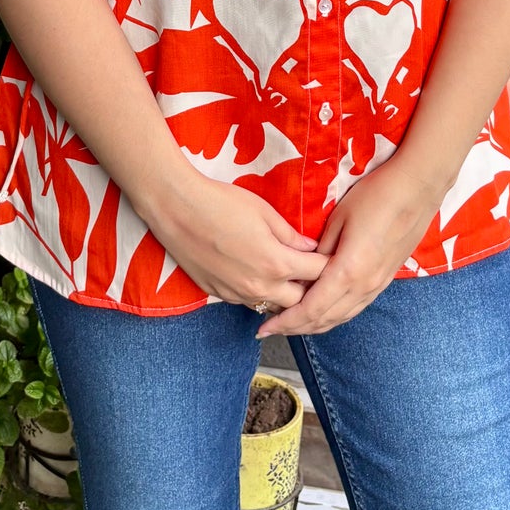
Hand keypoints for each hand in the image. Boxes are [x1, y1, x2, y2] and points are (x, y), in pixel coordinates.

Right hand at [144, 167, 329, 312]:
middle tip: (310, 269)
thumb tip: (309, 248)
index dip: (328, 264)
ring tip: (286, 276)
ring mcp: (238, 294)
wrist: (177, 210)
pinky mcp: (219, 295)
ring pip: (273, 306)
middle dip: (309, 287)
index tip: (332, 257)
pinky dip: (258, 293)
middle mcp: (260, 287)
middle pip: (300, 300)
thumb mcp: (264, 212)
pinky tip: (256, 275)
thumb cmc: (222, 203)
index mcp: (277, 263)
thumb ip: (290, 235)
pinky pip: (248, 302)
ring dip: (283, 294)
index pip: (318, 273)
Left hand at [256, 156, 441, 337]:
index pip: (311, 309)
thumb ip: (320, 250)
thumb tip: (305, 269)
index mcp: (348, 271)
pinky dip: (335, 315)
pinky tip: (324, 310)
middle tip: (273, 327)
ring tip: (293, 323)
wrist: (417, 190)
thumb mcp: (338, 219)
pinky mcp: (385, 279)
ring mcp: (377, 285)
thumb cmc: (375, 197)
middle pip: (325, 319)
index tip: (265, 328)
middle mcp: (364, 286)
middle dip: (297, 328)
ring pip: (342, 317)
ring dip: (316, 324)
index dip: (287, 322)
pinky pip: (355, 307)